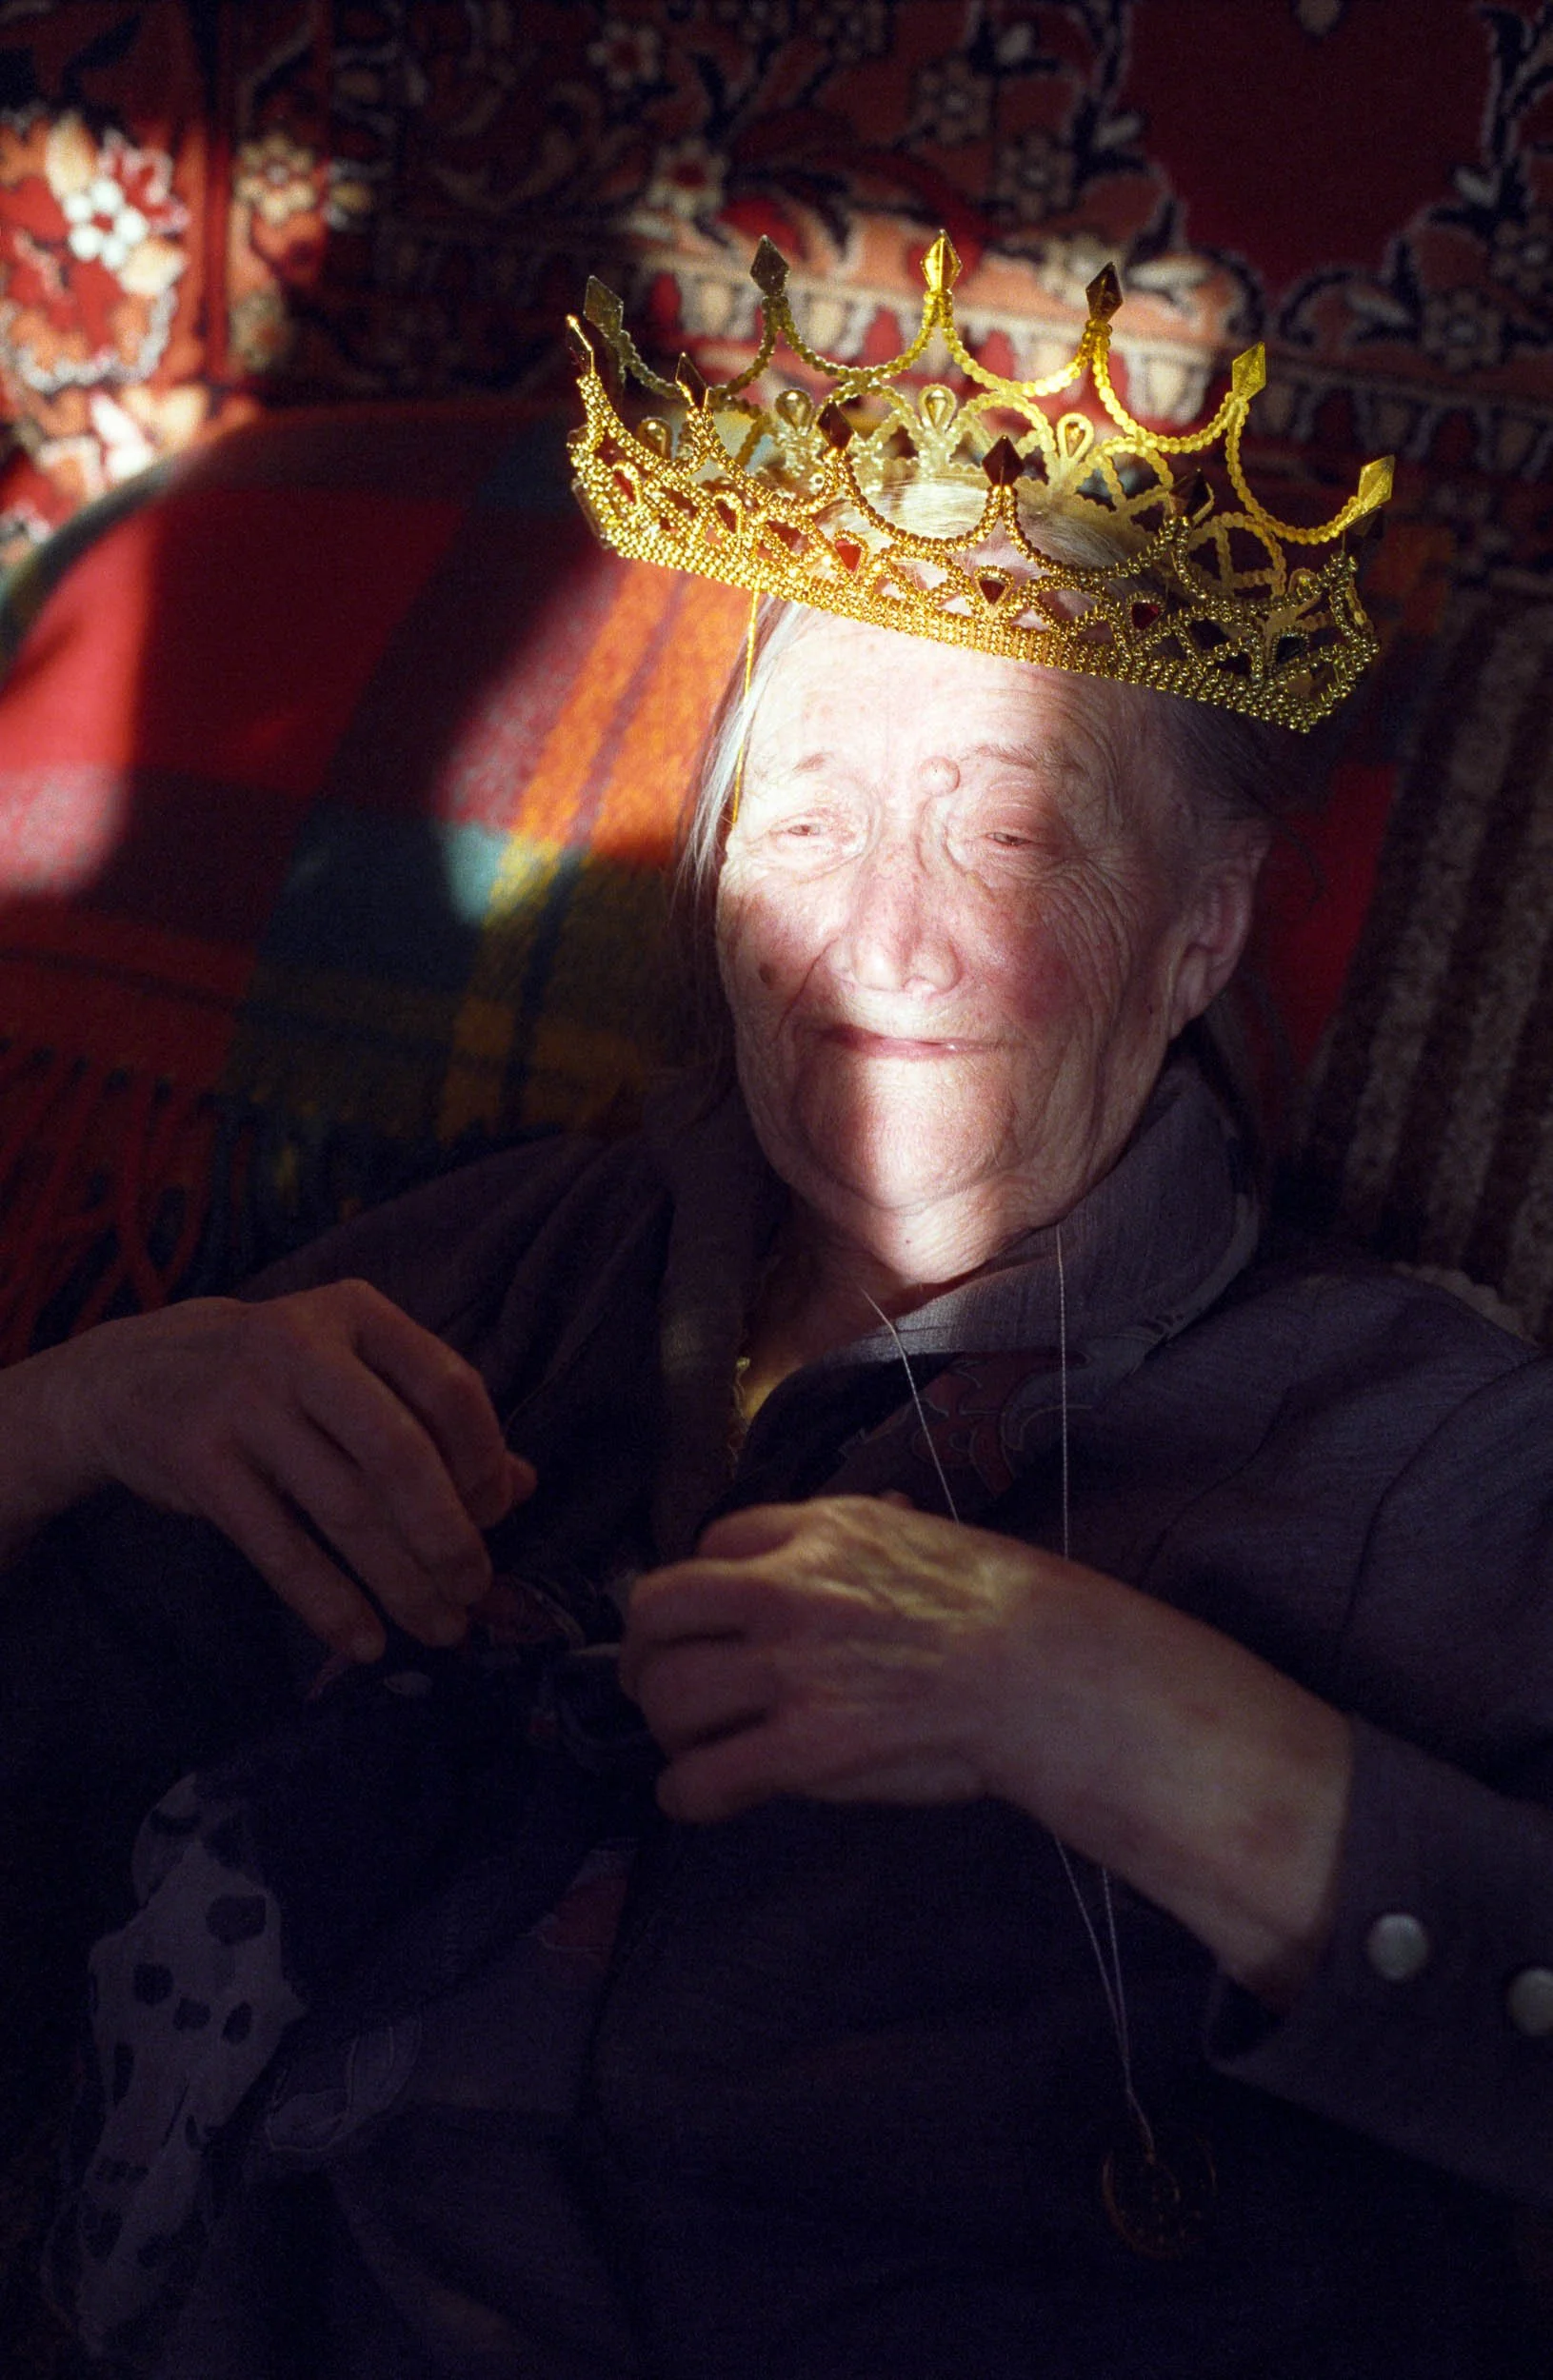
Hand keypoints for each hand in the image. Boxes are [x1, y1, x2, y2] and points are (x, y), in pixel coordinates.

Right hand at [21, 1282, 533, 1658]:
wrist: (131, 1375)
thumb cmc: (274, 1379)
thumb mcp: (353, 1370)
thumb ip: (433, 1419)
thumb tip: (524, 1485)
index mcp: (358, 1314)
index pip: (450, 1386)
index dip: (484, 1459)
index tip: (494, 1514)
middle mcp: (301, 1349)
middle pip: (399, 1452)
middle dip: (448, 1533)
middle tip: (474, 1589)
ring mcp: (244, 1404)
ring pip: (343, 1509)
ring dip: (400, 1581)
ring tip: (438, 1627)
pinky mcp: (199, 1463)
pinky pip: (279, 1547)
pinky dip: (328, 1602)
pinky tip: (364, 1640)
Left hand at [620, 1493, 1351, 2005]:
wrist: (1046, 1674)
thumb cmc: (1009, 1608)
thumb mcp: (932, 1536)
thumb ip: (885, 1525)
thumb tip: (884, 1505)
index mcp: (818, 1532)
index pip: (713, 1542)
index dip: (703, 1587)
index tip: (708, 1619)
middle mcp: (785, 1591)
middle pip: (659, 1608)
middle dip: (643, 1649)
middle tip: (654, 1679)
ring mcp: (789, 1671)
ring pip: (668, 1693)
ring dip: (663, 1725)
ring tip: (685, 1746)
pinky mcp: (803, 1750)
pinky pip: (702, 1776)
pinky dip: (684, 1794)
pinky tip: (696, 1799)